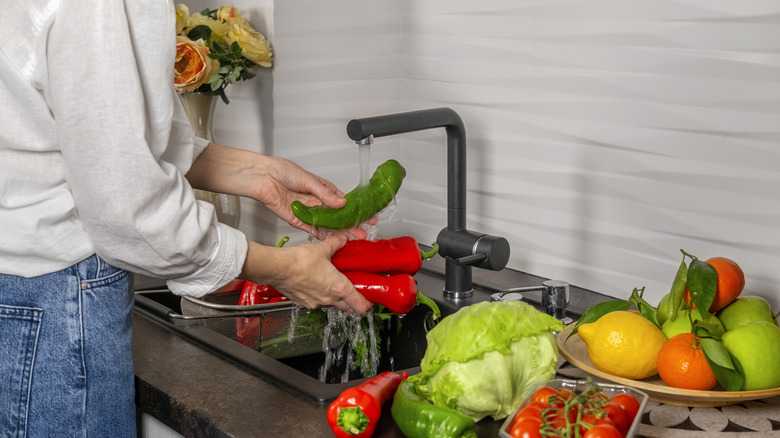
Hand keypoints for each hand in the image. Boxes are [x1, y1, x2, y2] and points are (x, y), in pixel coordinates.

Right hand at [241, 236, 372, 312]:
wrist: (277, 268)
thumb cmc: (299, 261)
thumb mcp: (323, 249)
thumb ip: (336, 244)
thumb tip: (343, 239)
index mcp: (339, 288)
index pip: (360, 305)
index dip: (368, 304)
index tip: (370, 299)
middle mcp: (329, 299)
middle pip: (348, 308)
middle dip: (353, 302)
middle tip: (355, 292)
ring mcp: (315, 303)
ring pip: (332, 305)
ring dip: (336, 299)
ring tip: (334, 285)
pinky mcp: (303, 303)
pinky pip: (316, 303)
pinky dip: (320, 297)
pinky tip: (316, 285)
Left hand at [250, 156, 369, 238]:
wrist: (264, 177)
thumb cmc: (283, 171)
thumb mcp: (310, 180)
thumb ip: (325, 194)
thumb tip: (341, 202)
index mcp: (322, 189)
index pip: (343, 201)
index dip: (355, 210)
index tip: (367, 216)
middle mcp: (317, 201)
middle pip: (337, 216)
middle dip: (351, 225)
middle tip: (362, 232)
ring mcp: (309, 212)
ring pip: (328, 225)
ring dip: (340, 232)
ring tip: (353, 238)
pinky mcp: (298, 220)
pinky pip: (313, 229)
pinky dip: (324, 235)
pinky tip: (334, 239)